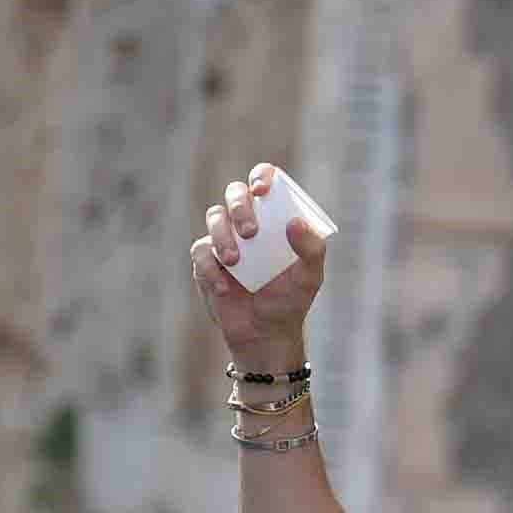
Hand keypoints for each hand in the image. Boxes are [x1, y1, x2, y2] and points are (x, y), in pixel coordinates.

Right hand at [192, 161, 328, 368]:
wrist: (266, 335)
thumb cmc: (290, 300)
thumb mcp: (309, 277)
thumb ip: (312, 250)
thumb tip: (295, 223)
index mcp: (272, 216)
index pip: (263, 181)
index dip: (261, 177)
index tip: (262, 190)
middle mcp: (246, 222)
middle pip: (234, 193)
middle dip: (239, 207)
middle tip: (251, 233)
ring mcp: (224, 240)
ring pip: (214, 217)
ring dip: (222, 235)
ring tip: (235, 261)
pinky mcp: (206, 262)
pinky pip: (201, 252)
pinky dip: (211, 268)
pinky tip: (225, 288)